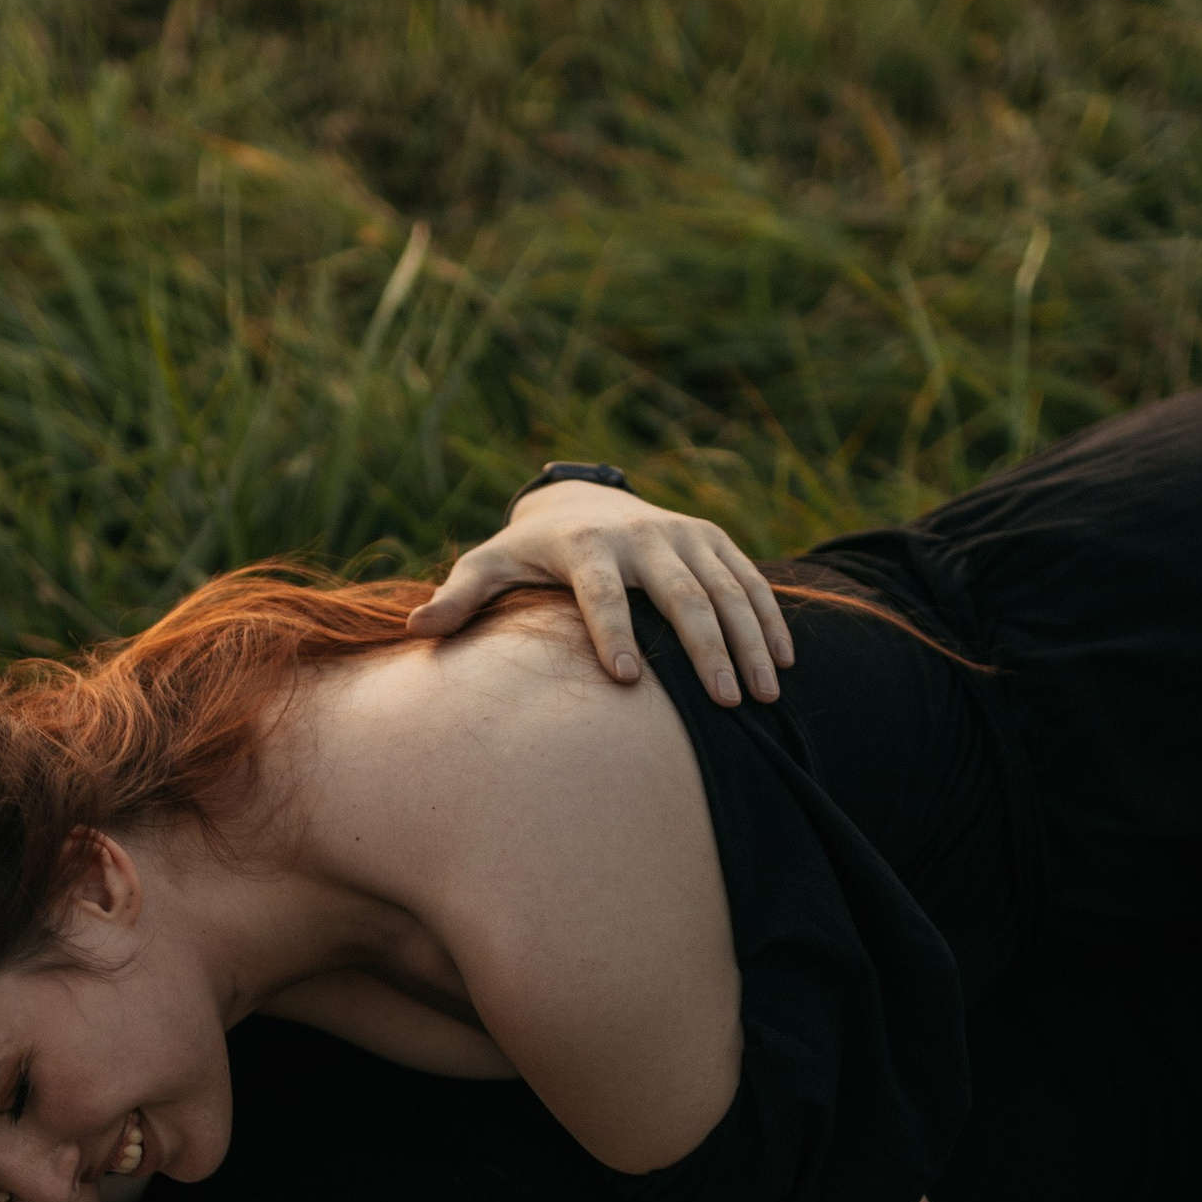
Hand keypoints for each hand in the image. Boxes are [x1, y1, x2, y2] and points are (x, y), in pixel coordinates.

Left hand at [405, 481, 795, 707]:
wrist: (579, 499)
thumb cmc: (527, 551)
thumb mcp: (489, 565)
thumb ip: (459, 597)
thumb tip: (416, 629)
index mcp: (584, 546)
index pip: (600, 592)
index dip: (611, 632)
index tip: (625, 680)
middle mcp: (641, 536)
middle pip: (680, 594)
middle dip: (706, 648)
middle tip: (724, 702)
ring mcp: (682, 535)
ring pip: (725, 589)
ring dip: (749, 641)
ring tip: (764, 695)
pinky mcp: (711, 538)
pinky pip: (748, 580)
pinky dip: (770, 619)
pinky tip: (785, 663)